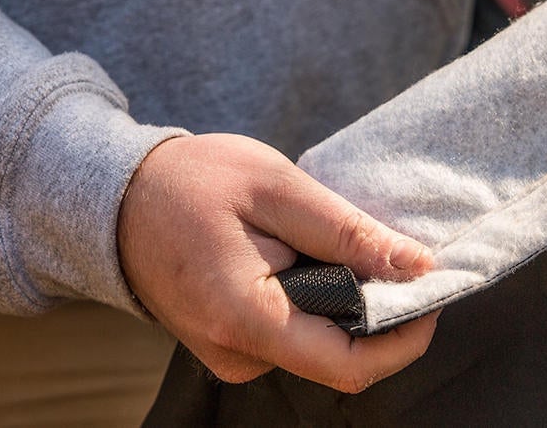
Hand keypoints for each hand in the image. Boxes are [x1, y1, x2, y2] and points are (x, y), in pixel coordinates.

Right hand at [117, 133, 437, 391]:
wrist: (117, 195)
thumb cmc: (192, 181)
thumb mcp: (277, 187)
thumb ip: (348, 232)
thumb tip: (418, 266)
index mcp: (246, 319)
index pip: (350, 365)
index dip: (405, 335)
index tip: (430, 287)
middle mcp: (237, 354)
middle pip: (341, 354)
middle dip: (379, 307)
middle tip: (386, 247)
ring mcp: (231, 354)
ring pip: (321, 343)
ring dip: (347, 299)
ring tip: (331, 240)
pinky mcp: (232, 343)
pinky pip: (296, 332)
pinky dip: (320, 298)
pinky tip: (306, 254)